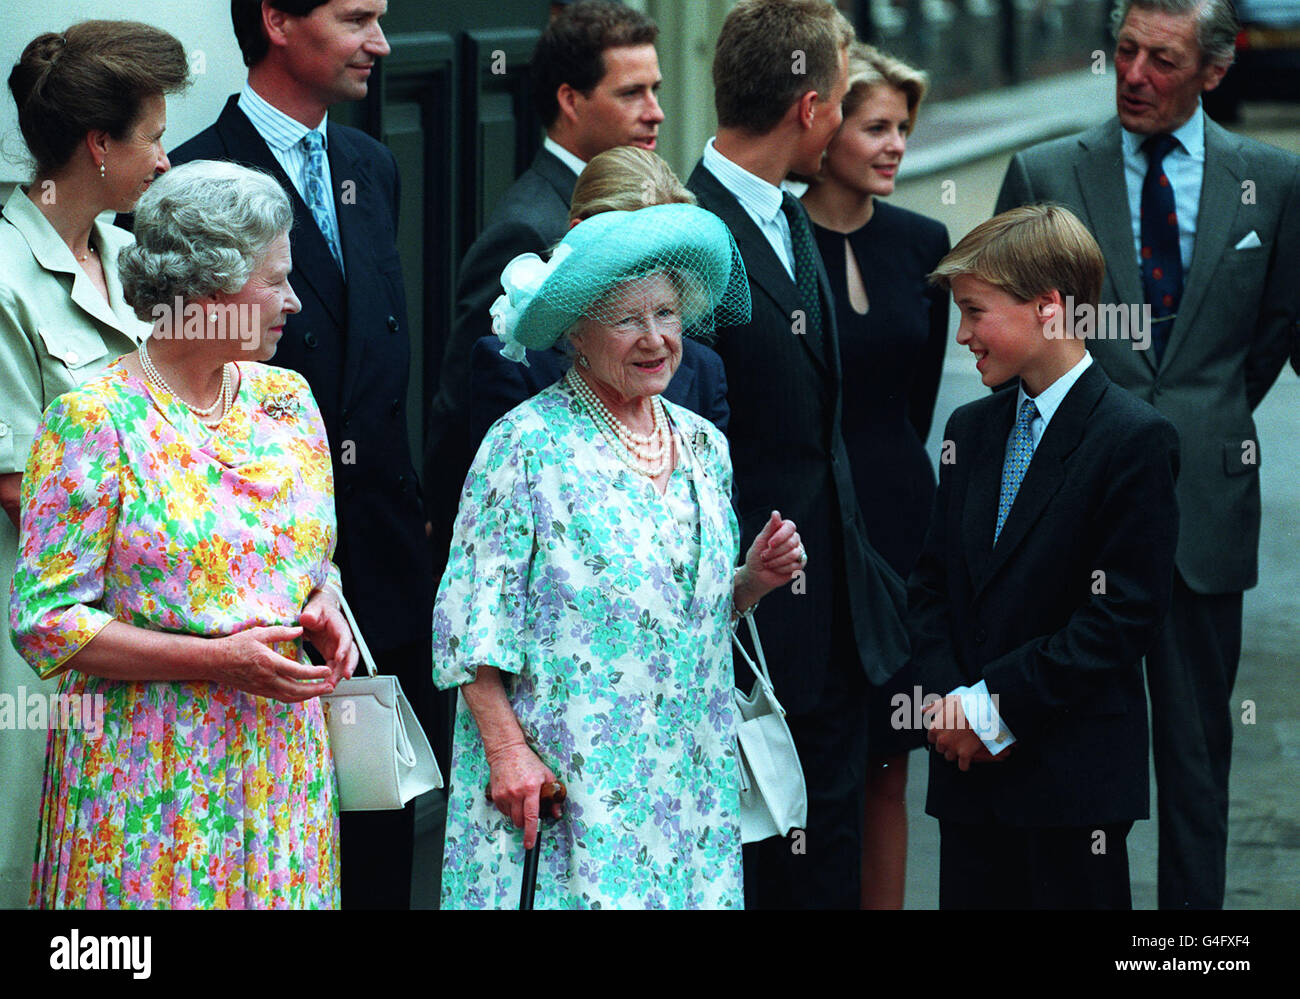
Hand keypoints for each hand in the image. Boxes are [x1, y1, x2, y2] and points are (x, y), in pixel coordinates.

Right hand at [211, 625, 333, 703]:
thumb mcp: (258, 633)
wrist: (213, 662)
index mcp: (268, 662)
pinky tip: (304, 693)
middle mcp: (266, 678)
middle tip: (330, 685)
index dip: (314, 673)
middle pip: (296, 689)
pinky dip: (295, 697)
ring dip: (308, 695)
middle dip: (316, 689)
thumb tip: (301, 630)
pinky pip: (281, 697)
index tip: (326, 670)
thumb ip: (281, 632)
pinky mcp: (259, 692)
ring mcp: (262, 688)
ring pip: (289, 697)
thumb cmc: (235, 645)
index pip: (296, 671)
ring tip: (322, 690)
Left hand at [300, 590, 357, 685]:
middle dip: (349, 665)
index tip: (338, 657)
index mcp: (339, 626)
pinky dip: (332, 676)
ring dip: (340, 675)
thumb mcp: (313, 608)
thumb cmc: (317, 609)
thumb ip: (310, 613)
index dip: (343, 648)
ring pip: (345, 663)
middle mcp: (343, 639)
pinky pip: (336, 667)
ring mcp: (339, 648)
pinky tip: (325, 685)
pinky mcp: (333, 655)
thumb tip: (307, 618)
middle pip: (351, 653)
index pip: (345, 637)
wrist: (318, 612)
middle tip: (344, 676)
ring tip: (331, 686)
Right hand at [485, 741, 561, 849]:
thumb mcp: (546, 775)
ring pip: (511, 817)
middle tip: (530, 813)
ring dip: (517, 815)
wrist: (506, 751)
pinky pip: (503, 811)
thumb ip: (553, 795)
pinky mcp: (496, 795)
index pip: (531, 817)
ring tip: (521, 800)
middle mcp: (516, 793)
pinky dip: (509, 809)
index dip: (532, 833)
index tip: (530, 843)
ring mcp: (504, 794)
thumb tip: (557, 813)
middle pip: (520, 821)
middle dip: (526, 823)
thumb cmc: (528, 762)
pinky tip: (513, 797)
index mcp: (531, 789)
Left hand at [735, 511, 804, 610]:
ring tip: (767, 563)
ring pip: (794, 554)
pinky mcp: (799, 565)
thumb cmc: (756, 556)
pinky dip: (781, 569)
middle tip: (763, 556)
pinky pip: (795, 566)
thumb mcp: (760, 541)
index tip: (769, 544)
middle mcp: (794, 539)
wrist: (756, 575)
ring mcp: (798, 552)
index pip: (790, 526)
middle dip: (775, 552)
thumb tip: (776, 513)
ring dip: (776, 561)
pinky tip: (775, 569)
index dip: (781, 535)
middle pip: (792, 542)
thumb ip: (769, 528)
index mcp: (784, 530)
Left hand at [923, 695, 1012, 771]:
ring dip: (956, 753)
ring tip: (964, 745)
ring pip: (950, 757)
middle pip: (940, 749)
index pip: (931, 738)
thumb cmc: (966, 704)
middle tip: (957, 738)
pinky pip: (963, 766)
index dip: (939, 736)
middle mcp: (941, 739)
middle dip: (947, 745)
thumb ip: (933, 706)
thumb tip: (922, 710)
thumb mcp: (948, 700)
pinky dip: (966, 765)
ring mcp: (953, 748)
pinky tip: (968, 760)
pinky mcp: (965, 754)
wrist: (984, 711)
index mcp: (935, 727)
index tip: (947, 732)